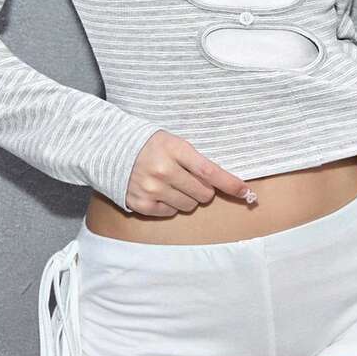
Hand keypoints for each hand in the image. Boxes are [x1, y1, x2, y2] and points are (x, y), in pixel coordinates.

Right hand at [125, 129, 255, 215]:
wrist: (111, 148)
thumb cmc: (150, 145)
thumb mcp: (174, 142)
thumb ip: (196, 160)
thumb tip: (222, 183)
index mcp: (175, 149)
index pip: (210, 172)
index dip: (230, 184)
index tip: (246, 193)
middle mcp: (163, 170)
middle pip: (203, 193)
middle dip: (203, 190)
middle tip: (189, 180)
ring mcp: (152, 188)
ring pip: (188, 205)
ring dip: (187, 198)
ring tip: (172, 184)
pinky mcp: (141, 203)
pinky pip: (170, 213)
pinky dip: (170, 205)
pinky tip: (160, 192)